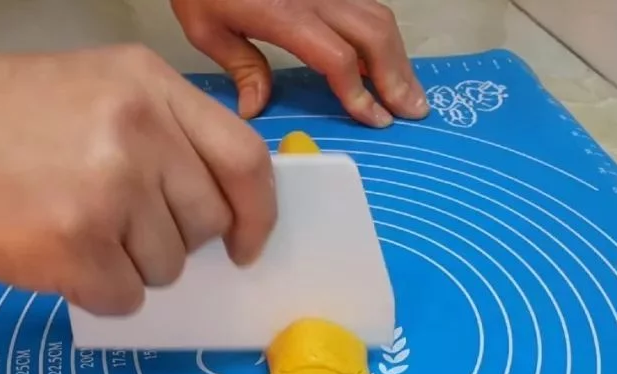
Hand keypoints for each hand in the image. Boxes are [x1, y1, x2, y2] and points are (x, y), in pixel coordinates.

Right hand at [0, 43, 275, 315]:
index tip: (247, 244)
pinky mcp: (76, 245)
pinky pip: (125, 297)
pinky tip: (59, 257)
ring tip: (75, 230)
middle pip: (206, 222)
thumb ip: (166, 135)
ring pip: (167, 267)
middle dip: (176, 241)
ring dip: (131, 267)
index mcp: (152, 86)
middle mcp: (140, 132)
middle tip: (122, 227)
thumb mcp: (100, 90)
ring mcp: (109, 189)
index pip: (245, 161)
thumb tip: (218, 212)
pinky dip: (99, 292)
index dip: (256, 213)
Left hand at [170, 0, 428, 126]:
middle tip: (412, 112)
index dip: (360, 92)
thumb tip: (256, 109)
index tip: (374, 119)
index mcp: (284, 14)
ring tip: (409, 92)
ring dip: (398, 57)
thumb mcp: (205, 27)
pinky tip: (388, 61)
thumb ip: (240, 67)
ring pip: (379, 17)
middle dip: (397, 77)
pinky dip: (385, 36)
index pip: (337, 57)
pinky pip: (368, 5)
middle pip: (374, 35)